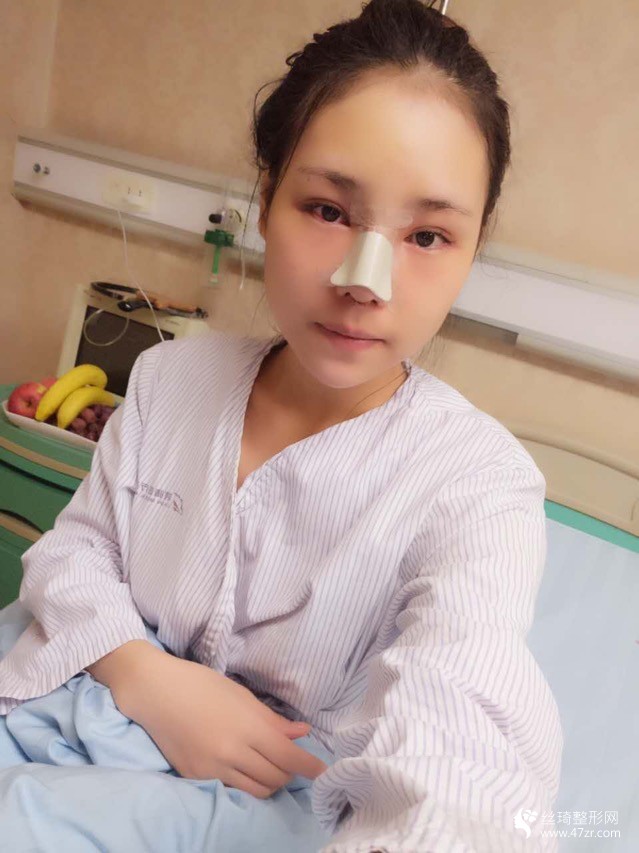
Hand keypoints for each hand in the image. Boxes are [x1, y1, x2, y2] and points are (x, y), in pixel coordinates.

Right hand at [109, 645, 327, 797]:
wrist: (156, 692)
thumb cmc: (201, 684)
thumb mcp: (241, 695)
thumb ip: (272, 719)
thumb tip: (302, 733)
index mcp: (247, 727)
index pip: (288, 757)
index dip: (309, 767)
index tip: (323, 771)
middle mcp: (232, 752)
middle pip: (275, 778)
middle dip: (290, 774)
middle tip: (292, 762)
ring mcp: (212, 769)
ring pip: (256, 790)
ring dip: (270, 783)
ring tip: (271, 768)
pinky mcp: (196, 778)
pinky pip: (232, 790)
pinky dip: (246, 785)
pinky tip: (246, 772)